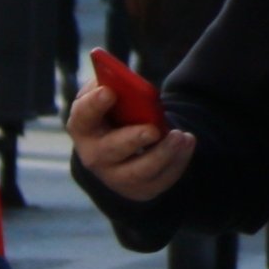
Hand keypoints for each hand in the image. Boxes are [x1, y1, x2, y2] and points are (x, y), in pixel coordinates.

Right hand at [67, 77, 196, 201]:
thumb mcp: (112, 97)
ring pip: (138, 172)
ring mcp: (116, 176)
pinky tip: (187, 142)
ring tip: (180, 136)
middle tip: (153, 129)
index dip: (93, 104)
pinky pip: (160, 179)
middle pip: (110, 150)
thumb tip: (125, 80)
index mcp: (84, 127)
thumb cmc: (117, 114)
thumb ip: (115, 84)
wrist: (126, 147)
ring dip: (162, 154)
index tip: (109, 92)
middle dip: (132, 139)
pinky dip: (177, 161)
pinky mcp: (140, 188)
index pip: (82, 116)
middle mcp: (95, 155)